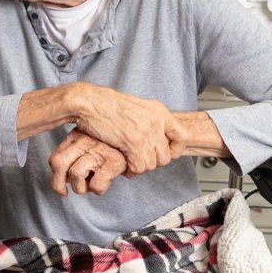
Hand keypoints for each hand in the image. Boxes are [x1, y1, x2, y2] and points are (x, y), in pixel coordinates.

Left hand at [49, 129, 129, 196]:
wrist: (136, 139)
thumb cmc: (110, 145)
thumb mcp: (87, 141)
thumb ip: (72, 154)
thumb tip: (60, 181)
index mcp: (76, 135)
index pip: (55, 158)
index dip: (55, 178)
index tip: (61, 189)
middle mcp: (85, 140)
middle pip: (58, 164)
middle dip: (58, 184)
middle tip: (67, 191)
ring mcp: (98, 150)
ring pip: (75, 175)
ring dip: (82, 188)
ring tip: (91, 183)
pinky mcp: (112, 161)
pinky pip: (96, 185)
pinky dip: (98, 189)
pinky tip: (105, 181)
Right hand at [72, 84, 187, 174]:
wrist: (89, 102)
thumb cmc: (107, 105)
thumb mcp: (137, 107)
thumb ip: (150, 122)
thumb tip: (156, 141)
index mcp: (159, 111)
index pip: (182, 137)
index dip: (175, 150)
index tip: (164, 154)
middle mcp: (156, 121)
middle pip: (165, 156)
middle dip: (151, 162)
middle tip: (138, 159)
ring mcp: (146, 132)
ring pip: (152, 164)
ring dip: (139, 167)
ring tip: (128, 161)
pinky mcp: (133, 142)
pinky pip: (139, 167)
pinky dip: (131, 170)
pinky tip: (123, 164)